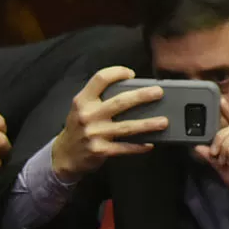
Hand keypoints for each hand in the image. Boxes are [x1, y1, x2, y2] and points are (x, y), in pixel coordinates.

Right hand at [50, 66, 168, 179]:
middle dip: (142, 96)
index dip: (117, 72)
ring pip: (127, 127)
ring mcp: (95, 134)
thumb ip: (98, 98)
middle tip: (158, 92)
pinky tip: (149, 143)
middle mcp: (88, 115)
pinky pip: (124, 147)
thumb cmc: (77, 128)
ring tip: (163, 121)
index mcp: (83, 100)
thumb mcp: (80, 108)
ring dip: (148, 124)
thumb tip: (130, 90)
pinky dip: (138, 146)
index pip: (100, 79)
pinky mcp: (100, 150)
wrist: (64, 156)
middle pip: (120, 102)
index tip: (131, 74)